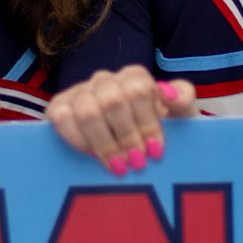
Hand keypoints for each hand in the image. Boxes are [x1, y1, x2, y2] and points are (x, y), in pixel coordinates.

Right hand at [47, 67, 197, 174]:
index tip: (155, 150)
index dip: (147, 122)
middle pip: (113, 101)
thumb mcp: (179, 116)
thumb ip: (182, 97)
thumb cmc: (159, 132)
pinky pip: (61, 118)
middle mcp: (105, 80)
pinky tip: (92, 156)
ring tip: (118, 166)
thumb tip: (166, 91)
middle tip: (137, 163)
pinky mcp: (59, 108)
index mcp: (134, 77)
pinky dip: (77, 140)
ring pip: (87, 111)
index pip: (139, 90)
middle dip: (127, 137)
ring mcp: (80, 92)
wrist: (135, 148)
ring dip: (104, 143)